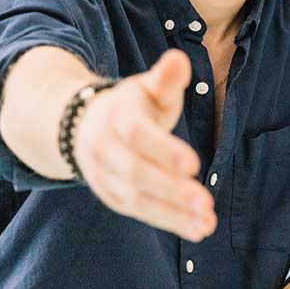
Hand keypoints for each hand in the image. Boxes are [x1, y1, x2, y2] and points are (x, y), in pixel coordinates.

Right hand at [74, 50, 213, 240]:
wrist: (83, 126)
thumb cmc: (132, 105)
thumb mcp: (147, 87)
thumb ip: (166, 79)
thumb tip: (178, 60)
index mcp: (118, 118)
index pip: (138, 135)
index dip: (164, 150)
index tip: (193, 164)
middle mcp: (107, 150)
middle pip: (137, 173)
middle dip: (171, 190)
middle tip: (206, 202)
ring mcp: (106, 177)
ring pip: (137, 199)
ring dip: (173, 214)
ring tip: (206, 223)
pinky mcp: (114, 197)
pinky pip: (141, 212)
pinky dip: (170, 221)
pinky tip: (199, 229)